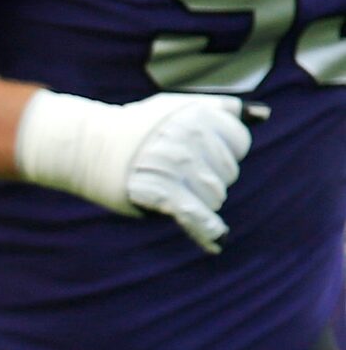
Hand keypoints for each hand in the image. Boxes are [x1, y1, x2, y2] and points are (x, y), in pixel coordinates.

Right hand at [16, 90, 250, 252]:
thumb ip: (220, 110)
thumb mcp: (177, 107)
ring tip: (174, 191)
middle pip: (228, 172)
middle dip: (211, 178)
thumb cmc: (135, 128)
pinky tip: (217, 243)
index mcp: (198, 116)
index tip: (203, 154)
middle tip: (178, 173)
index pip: (239, 142)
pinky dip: (205, 230)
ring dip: (201, 200)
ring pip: (213, 196)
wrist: (86, 145)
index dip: (226, 151)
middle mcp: (190, 139)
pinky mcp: (159, 192)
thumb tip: (262, 115)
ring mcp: (175, 166)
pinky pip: (193, 214)